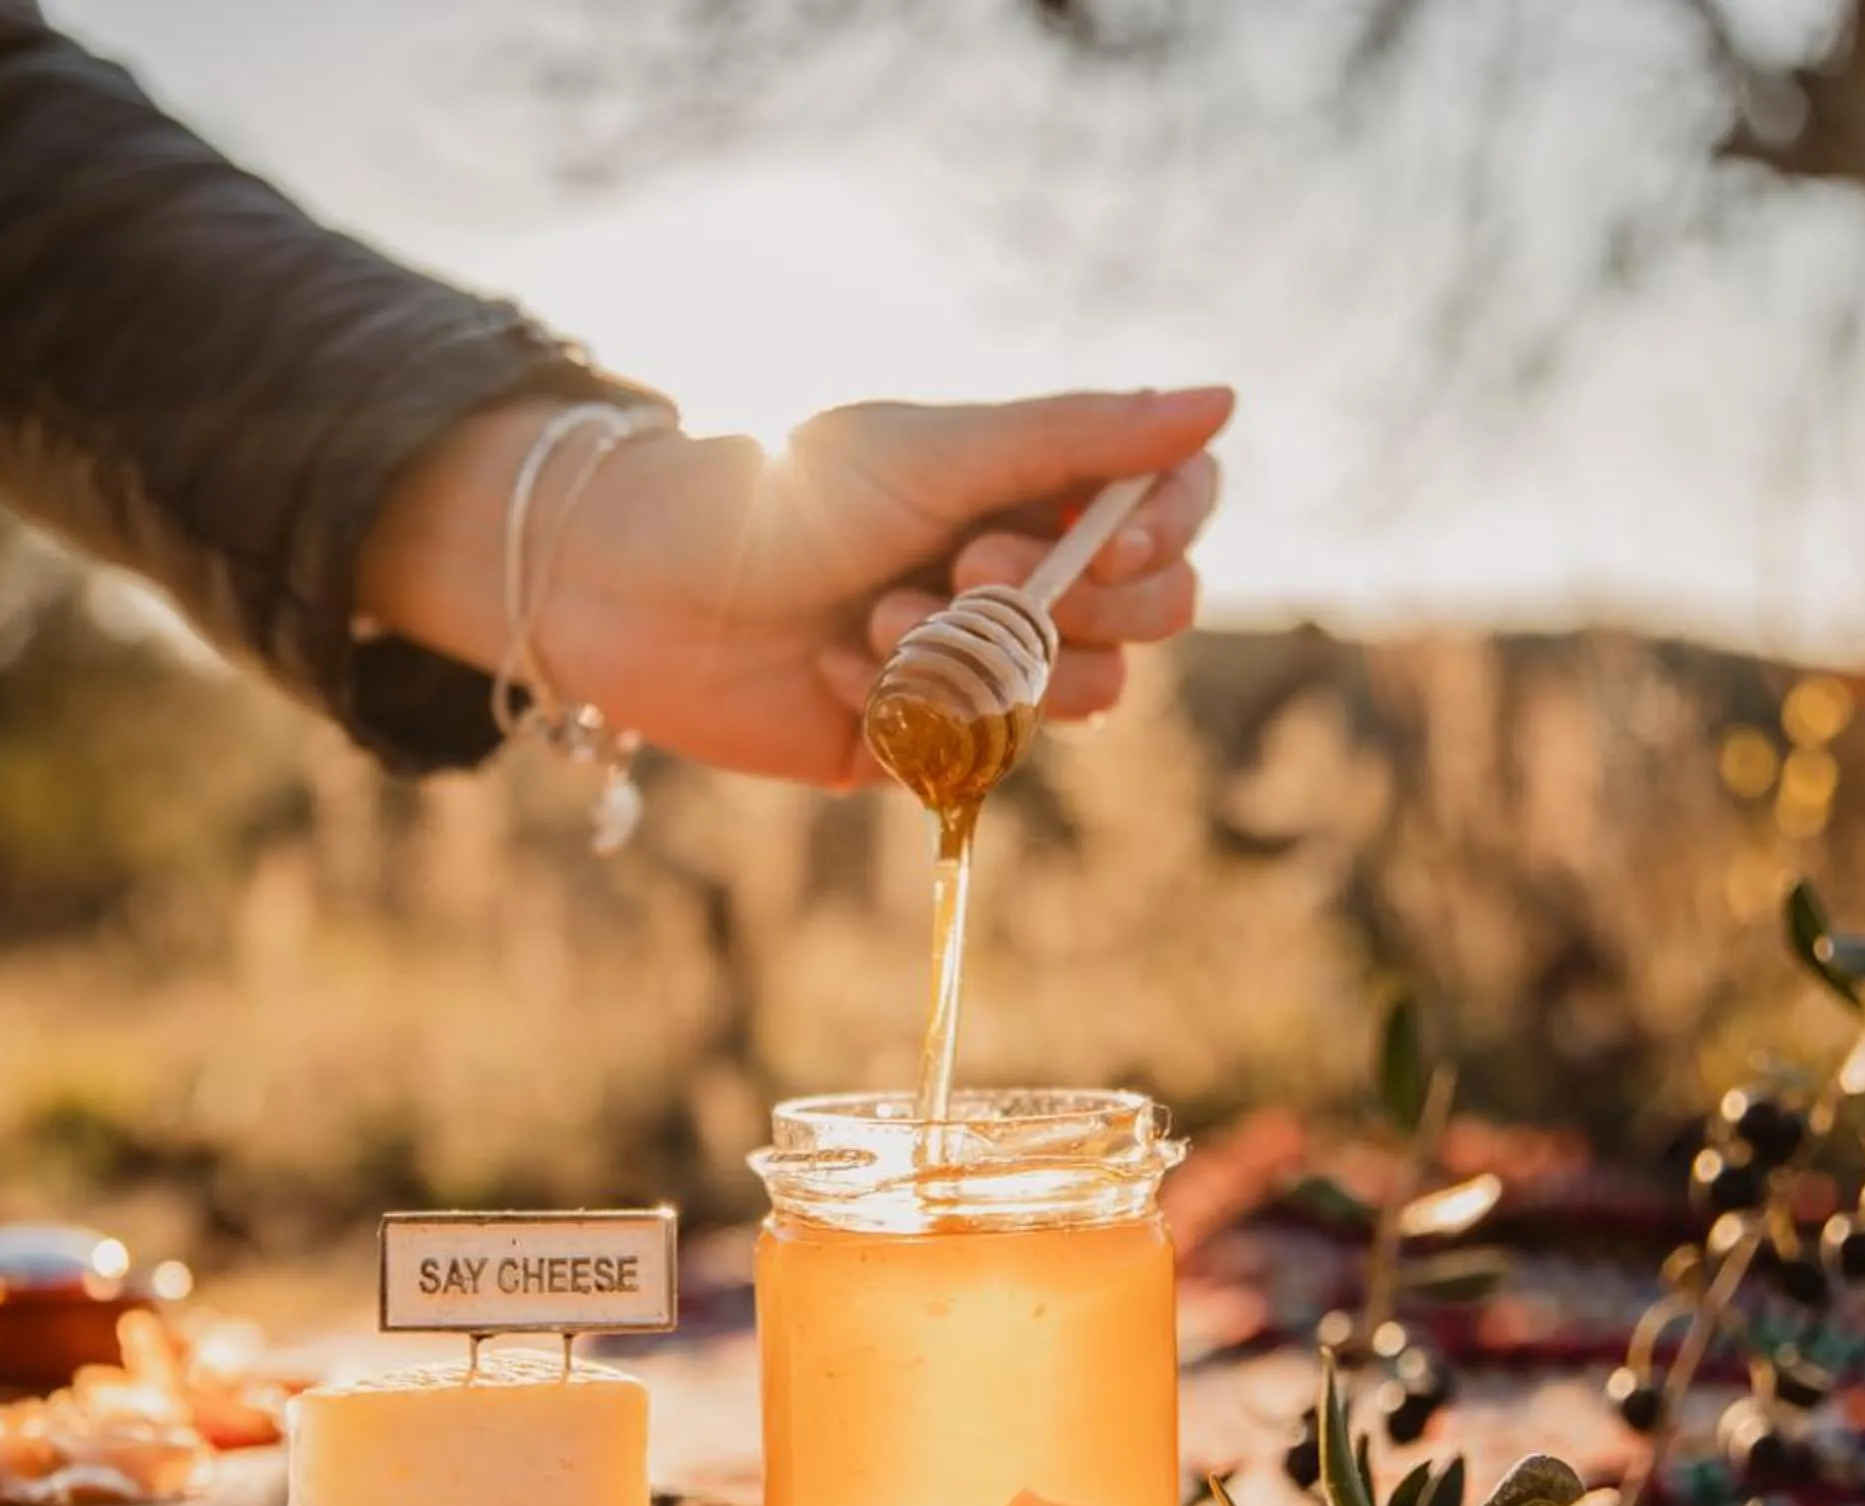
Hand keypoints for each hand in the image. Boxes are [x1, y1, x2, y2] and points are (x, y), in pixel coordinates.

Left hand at [359, 387, 1230, 788]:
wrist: (638, 594)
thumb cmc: (780, 497)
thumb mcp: (936, 453)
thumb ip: (1081, 436)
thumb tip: (1225, 398)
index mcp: (1034, 482)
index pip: (1171, 511)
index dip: (1157, 535)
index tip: (1094, 538)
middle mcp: (1025, 569)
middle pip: (1151, 611)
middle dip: (1061, 602)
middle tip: (961, 572)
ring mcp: (984, 659)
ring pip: (1084, 694)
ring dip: (980, 657)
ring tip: (877, 621)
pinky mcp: (931, 740)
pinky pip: (982, 747)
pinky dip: (907, 707)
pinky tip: (829, 671)